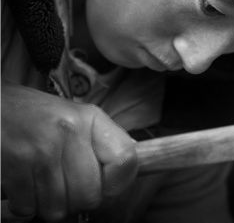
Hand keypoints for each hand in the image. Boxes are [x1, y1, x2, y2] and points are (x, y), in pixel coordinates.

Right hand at [1, 82, 137, 220]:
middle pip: (89, 195)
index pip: (126, 159)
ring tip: (44, 180)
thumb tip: (126, 170)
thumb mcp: (77, 117)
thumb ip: (103, 141)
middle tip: (66, 183)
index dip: (117, 181)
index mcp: (90, 119)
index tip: (104, 181)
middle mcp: (70, 132)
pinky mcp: (14, 166)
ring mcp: (41, 150)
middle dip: (78, 198)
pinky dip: (27, 205)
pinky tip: (26, 183)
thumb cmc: (40, 116)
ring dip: (50, 203)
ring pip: (58, 209)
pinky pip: (28, 210)